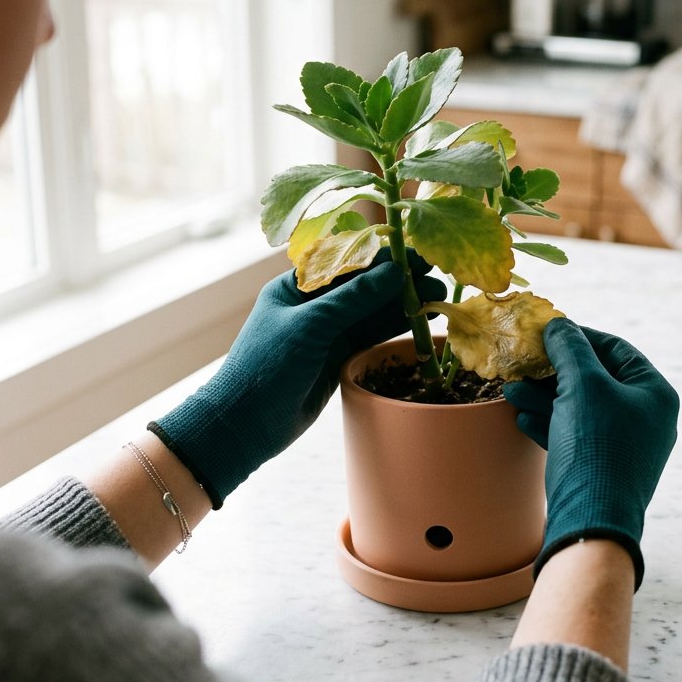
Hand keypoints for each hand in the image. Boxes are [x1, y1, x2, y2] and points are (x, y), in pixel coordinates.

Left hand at [149, 252, 446, 506]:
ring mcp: (325, 332)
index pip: (346, 261)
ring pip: (371, 312)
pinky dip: (392, 328)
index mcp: (296, 286)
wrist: (244, 425)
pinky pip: (369, 336)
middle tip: (437, 278)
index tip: (417, 256)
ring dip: (402, 305)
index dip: (383, 258)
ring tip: (438, 299)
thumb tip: (395, 271)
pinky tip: (418, 320)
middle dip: (398, 282)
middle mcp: (312, 305)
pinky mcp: (335, 357)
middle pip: (363, 286)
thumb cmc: (266, 367)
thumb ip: (354, 298)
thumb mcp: (311, 326)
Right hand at [503, 319, 678, 589]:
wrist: (591, 522)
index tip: (545, 332)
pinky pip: (575, 434)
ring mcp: (625, 445)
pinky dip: (549, 422)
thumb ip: (570, 349)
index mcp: (655, 393)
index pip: (615, 348)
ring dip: (544, 395)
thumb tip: (558, 325)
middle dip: (554, 370)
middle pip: (595, 378)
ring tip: (510, 389)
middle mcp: (646, 418)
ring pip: (580, 407)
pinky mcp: (602, 468)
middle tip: (522, 362)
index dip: (578, 336)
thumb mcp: (582, 386)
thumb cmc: (596, 448)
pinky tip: (521, 417)